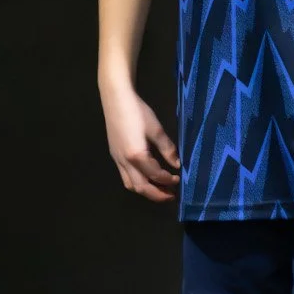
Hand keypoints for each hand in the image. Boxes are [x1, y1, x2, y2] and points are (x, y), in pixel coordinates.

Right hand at [101, 83, 180, 201]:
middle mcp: (125, 162)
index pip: (156, 175)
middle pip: (140, 187)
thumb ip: (167, 149)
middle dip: (157, 194)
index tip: (179, 178)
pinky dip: (137, 182)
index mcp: (137, 156)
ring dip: (145, 190)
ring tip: (159, 189)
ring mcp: (117, 160)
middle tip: (171, 195)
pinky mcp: (114, 155)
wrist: (116, 98)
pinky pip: (125, 176)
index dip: (168, 180)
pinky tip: (146, 176)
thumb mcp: (156, 129)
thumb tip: (177, 164)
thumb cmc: (137, 111)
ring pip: (130, 184)